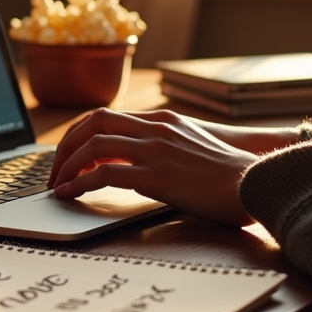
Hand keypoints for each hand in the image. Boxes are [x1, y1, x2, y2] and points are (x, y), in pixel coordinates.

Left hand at [48, 108, 264, 226]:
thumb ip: (166, 149)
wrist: (256, 183)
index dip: (81, 134)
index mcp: (164, 120)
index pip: (108, 116)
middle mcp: (156, 128)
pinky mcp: (155, 175)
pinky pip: (104, 173)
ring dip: (67, 166)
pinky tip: (71, 195)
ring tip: (57, 186)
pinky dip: (80, 183)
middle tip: (56, 170)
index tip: (69, 154)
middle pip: (92, 122)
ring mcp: (155, 149)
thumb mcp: (194, 150)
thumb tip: (139, 166)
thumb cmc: (229, 177)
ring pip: (92, 145)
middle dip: (66, 145)